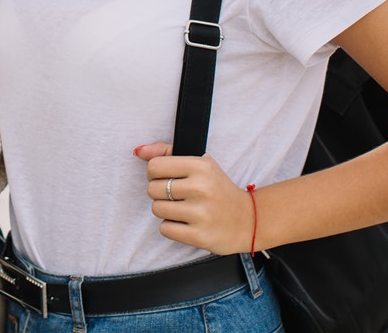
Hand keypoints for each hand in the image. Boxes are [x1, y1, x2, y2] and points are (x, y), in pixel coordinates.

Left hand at [135, 142, 254, 255]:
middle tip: (177, 196)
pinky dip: (171, 227)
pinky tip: (187, 223)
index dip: (154, 173)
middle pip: (152, 189)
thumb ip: (167, 153)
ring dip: (165, 211)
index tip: (166, 178)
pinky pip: (165, 229)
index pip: (154, 166)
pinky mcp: (200, 236)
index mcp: (201, 166)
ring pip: (156, 209)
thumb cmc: (218, 189)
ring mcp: (201, 214)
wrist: (249, 220)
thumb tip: (139, 151)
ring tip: (183, 209)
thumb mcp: (200, 164)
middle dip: (160, 193)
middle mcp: (201, 188)